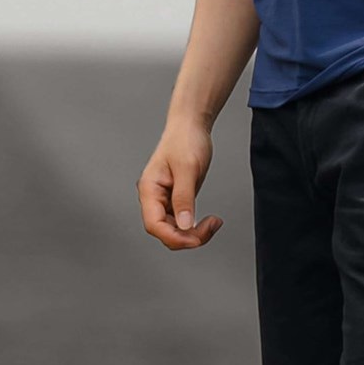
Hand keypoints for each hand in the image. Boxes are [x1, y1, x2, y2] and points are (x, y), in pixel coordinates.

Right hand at [137, 120, 224, 249]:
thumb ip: (184, 198)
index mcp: (149, 189)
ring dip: (193, 233)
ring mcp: (164, 199)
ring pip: (174, 229)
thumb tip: (185, 225)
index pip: (154, 224)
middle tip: (211, 227)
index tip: (195, 238)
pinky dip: (195, 226)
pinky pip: (182, 222)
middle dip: (187, 236)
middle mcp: (153, 197)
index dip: (174, 237)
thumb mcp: (187, 169)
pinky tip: (209, 221)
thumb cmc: (185, 140)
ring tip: (213, 223)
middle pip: (164, 231)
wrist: (190, 126)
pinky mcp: (176, 199)